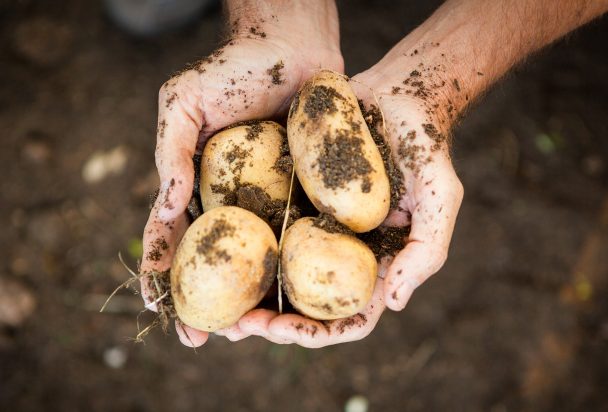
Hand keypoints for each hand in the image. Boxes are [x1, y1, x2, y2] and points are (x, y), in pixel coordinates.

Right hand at [140, 1, 342, 346]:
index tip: (159, 310)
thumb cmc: (232, 69)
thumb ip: (170, 153)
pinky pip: (301, 233)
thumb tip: (164, 209)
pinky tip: (296, 293)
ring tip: (251, 329)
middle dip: (209, 302)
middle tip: (208, 338)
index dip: (163, 274)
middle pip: (218, 261)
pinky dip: (297, 265)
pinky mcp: (307, 194)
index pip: (174, 238)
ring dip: (252, 297)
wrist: (292, 47)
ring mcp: (271, 201)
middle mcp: (234, 201)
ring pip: (260, 258)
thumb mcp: (184, 104)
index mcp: (196, 186)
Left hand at [235, 68, 462, 347]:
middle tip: (238, 325)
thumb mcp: (440, 197)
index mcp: (374, 264)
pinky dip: (239, 248)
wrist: (396, 96)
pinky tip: (210, 251)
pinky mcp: (291, 198)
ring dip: (246, 295)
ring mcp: (313, 226)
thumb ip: (426, 250)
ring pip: (277, 275)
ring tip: (215, 304)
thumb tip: (395, 303)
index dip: (317, 333)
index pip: (347, 316)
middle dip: (271, 323)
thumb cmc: (424, 147)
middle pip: (304, 305)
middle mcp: (339, 252)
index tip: (286, 332)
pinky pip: (262, 228)